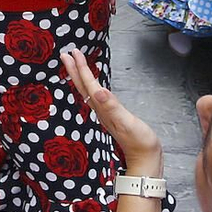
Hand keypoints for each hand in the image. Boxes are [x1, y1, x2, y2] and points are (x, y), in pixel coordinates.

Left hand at [61, 46, 161, 171]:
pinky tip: (93, 85)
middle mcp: (100, 111)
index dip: (82, 68)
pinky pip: (96, 97)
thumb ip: (112, 107)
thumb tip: (98, 91)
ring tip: (74, 65)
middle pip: (83, 87)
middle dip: (75, 70)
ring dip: (80, 77)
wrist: (145, 158)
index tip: (74, 53)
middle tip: (66, 54)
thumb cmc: (139, 141)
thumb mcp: (127, 122)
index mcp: (103, 109)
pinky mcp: (111, 116)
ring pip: (88, 92)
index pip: (89, 85)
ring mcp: (105, 114)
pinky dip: (91, 86)